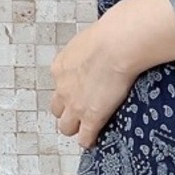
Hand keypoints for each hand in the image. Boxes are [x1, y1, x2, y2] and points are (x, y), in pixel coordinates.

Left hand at [49, 14, 139, 149]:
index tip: (81, 90)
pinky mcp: (91, 117)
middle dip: (67, 111)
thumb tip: (105, 40)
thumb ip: (92, 47)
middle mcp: (63, 88)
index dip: (71, 90)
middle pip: (57, 108)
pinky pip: (85, 137)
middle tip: (82, 111)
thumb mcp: (92, 37)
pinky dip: (89, 139)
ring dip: (75, 127)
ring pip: (66, 126)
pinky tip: (95, 140)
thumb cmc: (111, 34)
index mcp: (61, 67)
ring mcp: (75, 105)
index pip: (60, 85)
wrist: (117, 44)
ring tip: (87, 128)